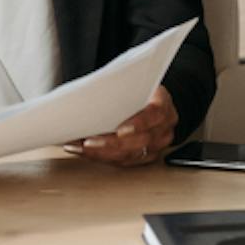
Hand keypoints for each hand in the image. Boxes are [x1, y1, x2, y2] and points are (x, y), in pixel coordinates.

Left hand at [62, 85, 177, 166]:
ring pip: (129, 155)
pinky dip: (102, 157)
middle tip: (89, 142)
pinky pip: (123, 162)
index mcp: (164, 106)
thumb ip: (124, 88)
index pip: (155, 115)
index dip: (138, 124)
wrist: (152, 102)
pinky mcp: (144, 157)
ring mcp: (155, 146)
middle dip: (111, 144)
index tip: (120, 130)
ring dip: (102, 153)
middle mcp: (163, 130)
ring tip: (81, 147)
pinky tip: (85, 151)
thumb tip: (96, 91)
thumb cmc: (140, 91)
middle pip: (140, 141)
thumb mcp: (136, 82)